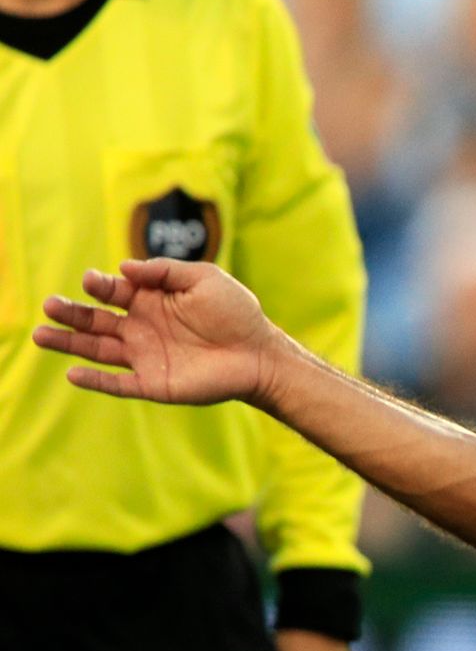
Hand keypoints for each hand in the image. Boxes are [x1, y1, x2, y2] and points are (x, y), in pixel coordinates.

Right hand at [33, 258, 283, 405]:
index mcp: (151, 301)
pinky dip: (95, 380)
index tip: (90, 280)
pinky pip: (117, 383)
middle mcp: (141, 328)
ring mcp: (144, 356)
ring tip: (41, 334)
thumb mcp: (204, 279)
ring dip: (69, 343)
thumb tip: (123, 266)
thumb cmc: (235, 312)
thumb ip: (165, 271)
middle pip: (96, 320)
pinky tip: (72, 373)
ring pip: (97, 350)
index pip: (115, 292)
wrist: (259, 352)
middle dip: (72, 313)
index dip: (100, 285)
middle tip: (49, 306)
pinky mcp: (152, 383)